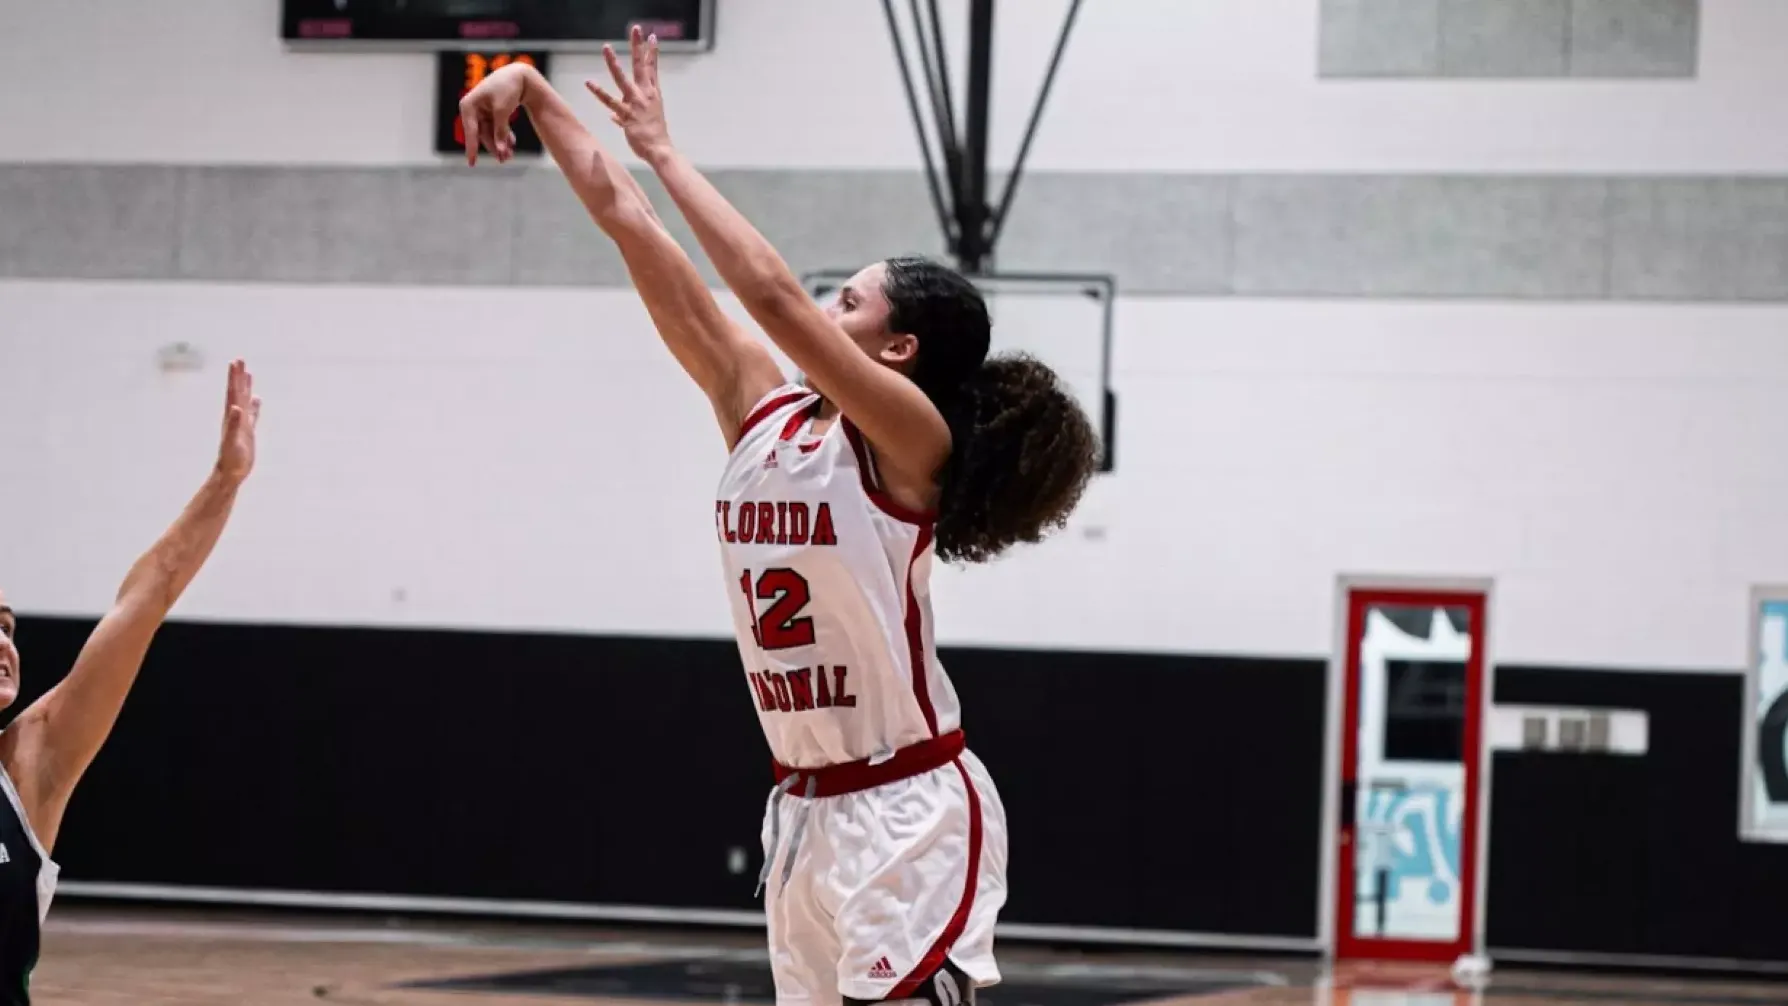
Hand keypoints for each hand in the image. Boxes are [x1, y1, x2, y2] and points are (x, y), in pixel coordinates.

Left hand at [215, 359, 259, 484]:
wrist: (230, 473)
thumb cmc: (230, 458)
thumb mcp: (232, 440)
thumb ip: (234, 424)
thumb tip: (236, 407)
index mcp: (232, 416)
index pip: (233, 393)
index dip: (234, 378)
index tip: (235, 362)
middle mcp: (235, 417)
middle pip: (237, 392)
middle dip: (239, 376)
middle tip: (240, 360)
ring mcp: (242, 424)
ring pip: (245, 401)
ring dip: (246, 387)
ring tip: (248, 374)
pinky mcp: (247, 432)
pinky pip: (252, 415)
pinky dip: (255, 406)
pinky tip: (257, 399)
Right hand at [459, 63, 534, 164]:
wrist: (519, 75)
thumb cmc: (507, 88)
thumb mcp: (502, 111)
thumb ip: (500, 132)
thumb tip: (500, 151)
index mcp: (468, 105)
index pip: (470, 131)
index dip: (472, 148)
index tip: (472, 163)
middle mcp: (472, 108)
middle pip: (481, 134)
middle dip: (493, 147)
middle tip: (504, 160)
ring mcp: (482, 110)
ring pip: (489, 133)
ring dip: (500, 143)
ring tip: (510, 156)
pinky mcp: (491, 112)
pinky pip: (495, 128)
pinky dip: (504, 135)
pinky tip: (512, 144)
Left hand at [587, 25, 674, 163]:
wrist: (660, 150)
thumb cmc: (654, 136)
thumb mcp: (645, 121)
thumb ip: (626, 115)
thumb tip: (613, 116)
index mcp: (653, 94)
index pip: (652, 69)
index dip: (652, 52)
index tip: (652, 37)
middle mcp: (646, 95)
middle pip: (641, 65)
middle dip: (638, 46)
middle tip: (636, 29)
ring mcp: (636, 103)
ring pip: (622, 79)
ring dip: (613, 62)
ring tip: (606, 48)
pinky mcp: (627, 115)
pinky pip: (610, 101)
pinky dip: (599, 92)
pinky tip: (589, 82)